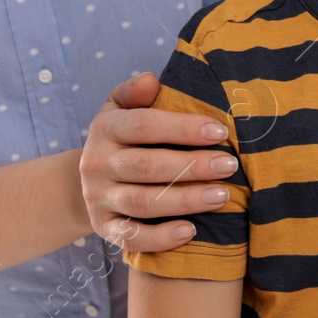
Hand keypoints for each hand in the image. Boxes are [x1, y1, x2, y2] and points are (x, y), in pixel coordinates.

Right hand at [80, 72, 238, 253]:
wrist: (87, 182)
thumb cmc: (123, 138)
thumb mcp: (121, 108)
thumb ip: (136, 92)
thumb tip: (151, 80)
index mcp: (105, 128)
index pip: (144, 126)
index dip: (183, 128)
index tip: (220, 132)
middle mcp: (97, 164)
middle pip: (148, 166)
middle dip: (193, 166)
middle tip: (230, 166)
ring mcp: (98, 198)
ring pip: (144, 203)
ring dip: (186, 201)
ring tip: (222, 196)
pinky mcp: (103, 228)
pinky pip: (131, 238)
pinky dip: (161, 238)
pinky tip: (191, 231)